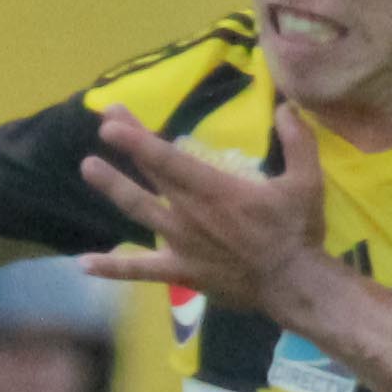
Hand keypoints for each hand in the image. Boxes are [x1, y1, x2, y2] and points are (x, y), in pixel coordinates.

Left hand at [76, 106, 327, 309]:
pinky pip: (142, 271)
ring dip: (113, 189)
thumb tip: (286, 106)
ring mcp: (181, 244)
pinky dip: (113, 268)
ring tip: (88, 167)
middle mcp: (189, 213)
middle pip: (150, 174)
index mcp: (215, 189)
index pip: (167, 158)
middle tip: (105, 122)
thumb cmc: (298, 231)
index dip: (137, 139)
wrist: (294, 284)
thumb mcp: (307, 181)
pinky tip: (84, 264)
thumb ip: (298, 140)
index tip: (111, 121)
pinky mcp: (181, 271)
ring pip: (139, 212)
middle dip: (126, 146)